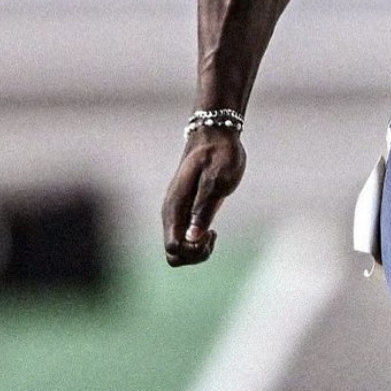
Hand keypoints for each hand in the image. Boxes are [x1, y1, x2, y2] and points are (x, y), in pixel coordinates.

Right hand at [162, 130, 245, 265]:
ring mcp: (176, 214)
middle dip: (194, 255)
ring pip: (178, 250)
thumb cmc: (220, 155)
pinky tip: (211, 230)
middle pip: (172, 255)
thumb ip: (204, 208)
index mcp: (175, 207)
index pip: (173, 247)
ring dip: (197, 250)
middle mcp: (171, 214)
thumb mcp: (217, 180)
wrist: (214, 135)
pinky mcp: (184, 213)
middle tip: (213, 235)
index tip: (211, 233)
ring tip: (213, 234)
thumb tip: (193, 238)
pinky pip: (184, 240)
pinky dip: (197, 243)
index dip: (193, 250)